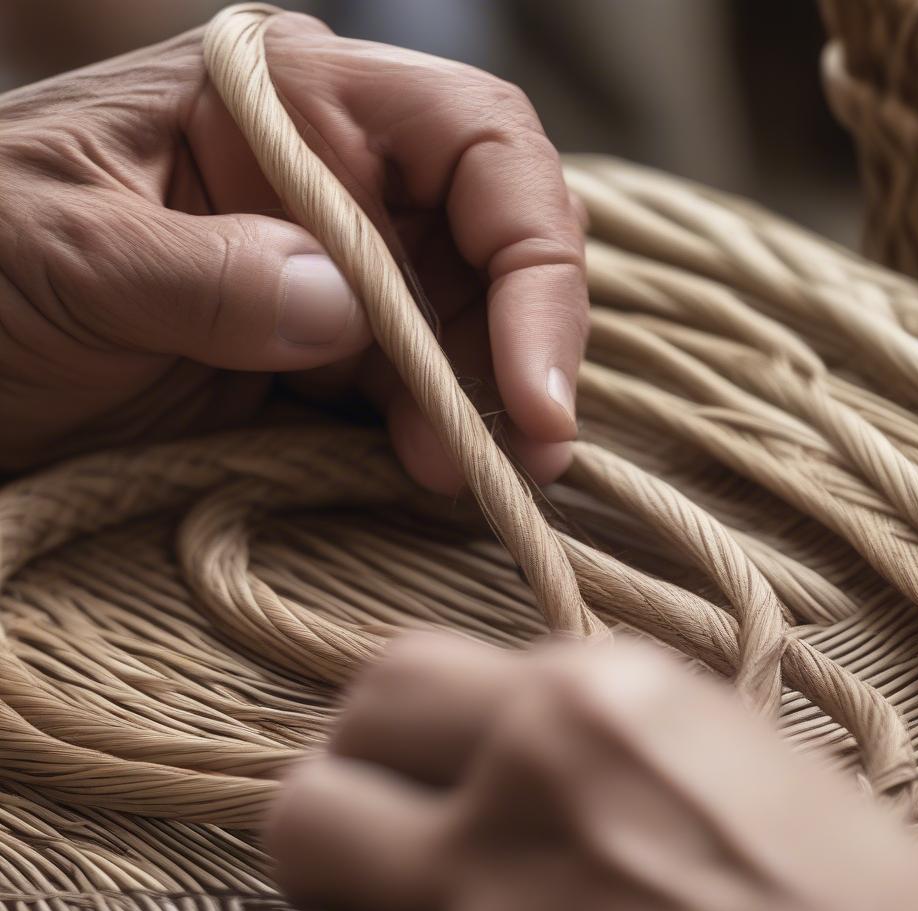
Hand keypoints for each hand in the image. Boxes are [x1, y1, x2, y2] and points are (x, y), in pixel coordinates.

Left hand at [0, 11, 584, 490]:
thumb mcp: (66, 252)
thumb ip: (205, 273)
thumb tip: (347, 309)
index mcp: (291, 102)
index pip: (476, 147)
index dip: (530, 258)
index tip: (530, 382)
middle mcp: (334, 178)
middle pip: (493, 244)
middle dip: (520, 348)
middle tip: (527, 452)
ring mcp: (330, 271)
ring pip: (462, 329)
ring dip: (480, 405)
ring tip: (468, 479)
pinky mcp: (317, 356)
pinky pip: (410, 388)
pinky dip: (434, 433)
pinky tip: (432, 474)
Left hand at [215, 634, 917, 910]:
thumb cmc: (832, 888)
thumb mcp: (706, 739)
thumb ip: (569, 716)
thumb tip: (455, 726)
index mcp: (596, 700)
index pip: (389, 676)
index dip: (378, 722)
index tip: (396, 756)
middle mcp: (532, 798)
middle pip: (317, 785)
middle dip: (335, 808)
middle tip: (372, 838)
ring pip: (287, 895)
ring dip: (305, 906)